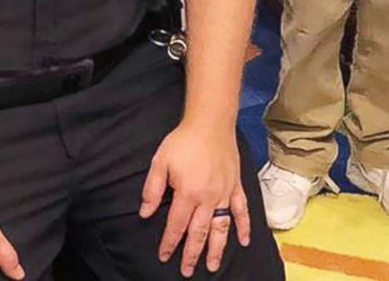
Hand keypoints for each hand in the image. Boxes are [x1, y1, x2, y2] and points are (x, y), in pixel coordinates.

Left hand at [139, 122, 252, 276]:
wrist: (211, 123)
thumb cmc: (183, 141)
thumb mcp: (160, 162)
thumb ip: (152, 189)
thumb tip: (145, 213)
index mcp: (187, 193)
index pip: (176, 225)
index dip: (169, 243)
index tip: (165, 256)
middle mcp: (208, 198)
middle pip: (199, 233)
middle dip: (192, 254)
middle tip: (186, 271)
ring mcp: (224, 194)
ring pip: (221, 228)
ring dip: (217, 249)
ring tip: (213, 266)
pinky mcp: (235, 187)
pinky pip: (241, 211)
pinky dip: (243, 227)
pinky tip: (243, 241)